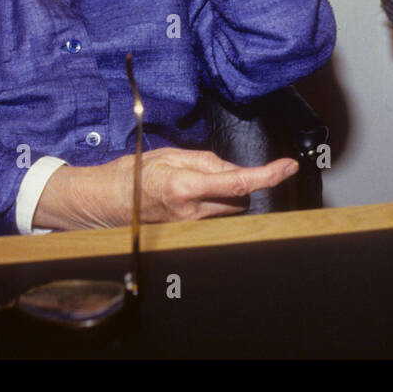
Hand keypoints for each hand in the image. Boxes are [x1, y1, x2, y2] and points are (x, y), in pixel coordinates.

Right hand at [33, 148, 298, 230]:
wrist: (104, 203)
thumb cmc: (134, 174)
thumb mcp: (170, 156)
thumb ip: (207, 161)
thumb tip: (234, 169)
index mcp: (186, 186)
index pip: (238, 182)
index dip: (268, 175)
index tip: (288, 166)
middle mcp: (191, 212)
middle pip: (238, 198)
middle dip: (237, 183)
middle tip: (212, 171)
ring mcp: (189, 229)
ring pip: (228, 210)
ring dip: (225, 196)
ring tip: (195, 186)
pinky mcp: (187, 236)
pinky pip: (215, 219)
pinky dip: (214, 207)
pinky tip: (193, 199)